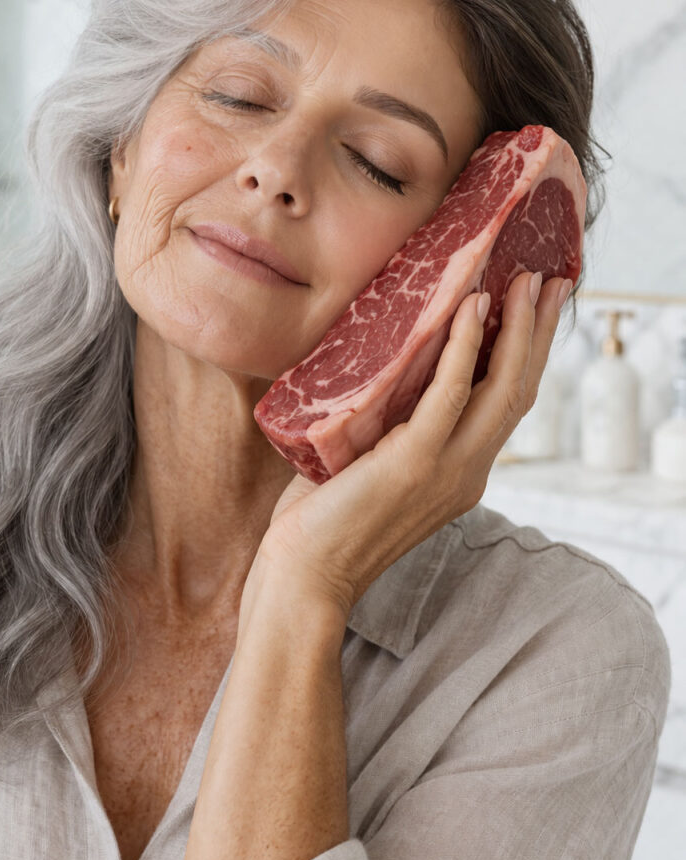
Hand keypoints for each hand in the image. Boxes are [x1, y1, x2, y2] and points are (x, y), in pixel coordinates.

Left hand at [248, 272, 570, 619]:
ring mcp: (447, 469)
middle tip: (553, 281)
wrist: (306, 578)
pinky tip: (473, 305)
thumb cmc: (324, 521)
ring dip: (519, 329)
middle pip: (520, 390)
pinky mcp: (413, 462)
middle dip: (541, 332)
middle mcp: (467, 471)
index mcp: (461, 473)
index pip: (508, 404)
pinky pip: (451, 392)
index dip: (528, 354)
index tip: (538, 308)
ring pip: (503, 388)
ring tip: (528, 281)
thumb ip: (387, 421)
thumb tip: (375, 364)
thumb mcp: (370, 462)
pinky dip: (465, 345)